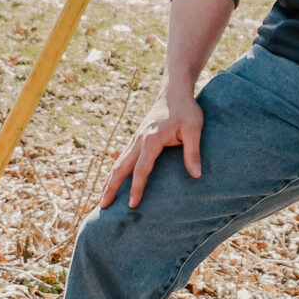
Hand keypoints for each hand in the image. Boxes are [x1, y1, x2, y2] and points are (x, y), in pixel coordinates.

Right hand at [101, 85, 203, 211]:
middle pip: (120, 168)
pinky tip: (113, 182)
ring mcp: (135, 139)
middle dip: (110, 188)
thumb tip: (196, 175)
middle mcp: (139, 140)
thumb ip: (193, 152)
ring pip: (117, 163)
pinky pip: (122, 158)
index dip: (137, 187)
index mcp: (151, 139)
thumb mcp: (194, 129)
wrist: (174, 90)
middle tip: (102, 207)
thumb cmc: (186, 109)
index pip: (141, 169)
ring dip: (109, 181)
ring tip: (102, 200)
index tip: (132, 204)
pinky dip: (115, 172)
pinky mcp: (137, 139)